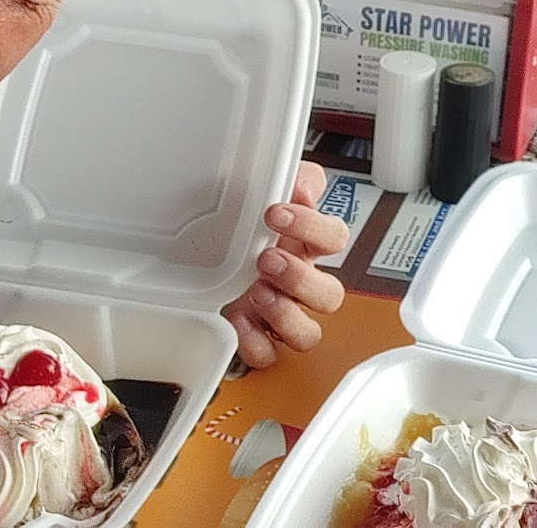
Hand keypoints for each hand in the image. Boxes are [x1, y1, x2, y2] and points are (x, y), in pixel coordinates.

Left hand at [222, 162, 348, 367]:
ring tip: (257, 293)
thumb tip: (302, 186)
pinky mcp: (254, 337)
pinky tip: (237, 320)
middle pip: (331, 296)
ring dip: (286, 316)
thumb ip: (294, 181)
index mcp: (306, 248)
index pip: (334, 239)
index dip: (313, 228)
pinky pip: (267, 354)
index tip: (277, 214)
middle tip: (266, 259)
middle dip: (300, 278)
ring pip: (308, 334)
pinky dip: (254, 342)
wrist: (202, 255)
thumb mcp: (268, 193)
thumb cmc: (242, 227)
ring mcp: (279, 314)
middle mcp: (298, 285)